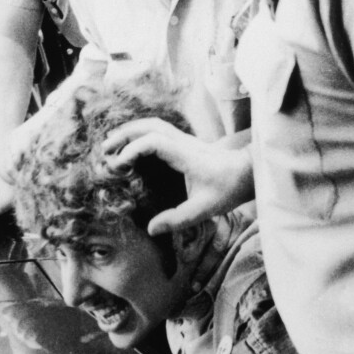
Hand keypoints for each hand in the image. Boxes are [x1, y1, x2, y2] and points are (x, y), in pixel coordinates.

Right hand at [102, 118, 254, 235]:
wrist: (248, 172)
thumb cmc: (228, 188)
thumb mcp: (204, 209)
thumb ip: (178, 219)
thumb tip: (151, 229)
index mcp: (186, 155)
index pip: (154, 141)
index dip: (133, 149)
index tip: (120, 165)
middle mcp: (183, 142)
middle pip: (150, 125)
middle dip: (124, 134)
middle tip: (105, 149)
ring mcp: (185, 139)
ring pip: (154, 124)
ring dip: (131, 130)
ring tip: (113, 144)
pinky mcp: (185, 141)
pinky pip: (159, 129)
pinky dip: (141, 133)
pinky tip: (132, 145)